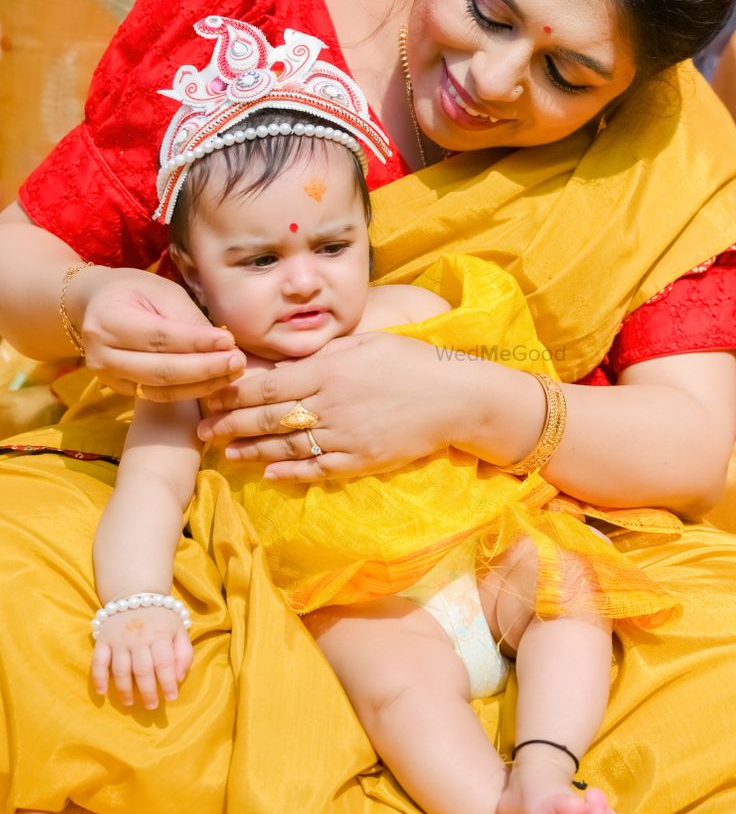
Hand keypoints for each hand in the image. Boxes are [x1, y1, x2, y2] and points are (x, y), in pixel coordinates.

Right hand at [70, 266, 245, 399]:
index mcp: (108, 320)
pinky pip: (159, 396)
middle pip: (162, 369)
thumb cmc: (134, 291)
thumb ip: (188, 319)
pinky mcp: (120, 389)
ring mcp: (108, 376)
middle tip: (238, 362)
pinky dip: (190, 392)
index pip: (160, 337)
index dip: (197, 342)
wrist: (96, 304)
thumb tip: (223, 345)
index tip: (230, 342)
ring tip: (233, 373)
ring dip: (203, 384)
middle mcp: (102, 354)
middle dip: (206, 368)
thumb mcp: (162, 292)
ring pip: (162, 388)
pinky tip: (215, 383)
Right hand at [91, 603, 193, 709]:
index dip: (168, 683)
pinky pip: (98, 662)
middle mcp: (138, 638)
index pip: (164, 663)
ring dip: (124, 690)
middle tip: (152, 706)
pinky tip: (102, 692)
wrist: (136, 593)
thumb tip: (178, 678)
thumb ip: (183, 653)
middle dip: (148, 691)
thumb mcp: (179, 629)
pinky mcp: (103, 640)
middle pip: (142, 670)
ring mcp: (119, 640)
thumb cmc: (162, 617)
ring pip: (120, 670)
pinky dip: (98, 678)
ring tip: (130, 703)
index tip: (171, 698)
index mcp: (160, 635)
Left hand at [198, 331, 466, 480]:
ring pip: (287, 445)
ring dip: (252, 450)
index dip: (232, 392)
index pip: (266, 383)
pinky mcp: (360, 459)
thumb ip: (324, 352)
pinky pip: (317, 467)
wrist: (456, 396)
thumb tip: (286, 360)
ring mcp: (344, 435)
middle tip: (201, 429)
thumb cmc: (412, 360)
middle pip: (268, 417)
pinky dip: (290, 471)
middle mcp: (329, 404)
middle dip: (230, 423)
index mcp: (327, 370)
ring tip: (226, 452)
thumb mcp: (365, 341)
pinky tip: (269, 472)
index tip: (208, 394)